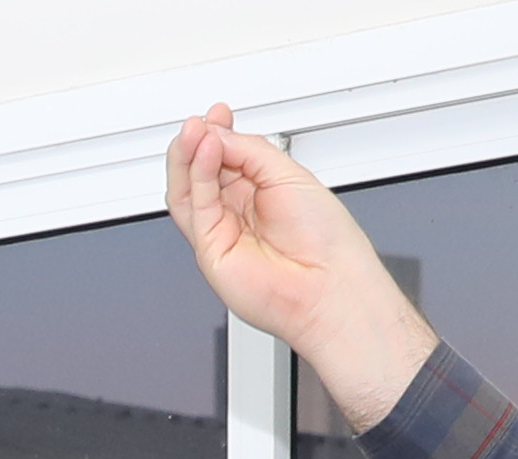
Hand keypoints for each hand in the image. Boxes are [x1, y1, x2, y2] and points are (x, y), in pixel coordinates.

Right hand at [165, 111, 437, 432]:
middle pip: (201, 172)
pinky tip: (207, 152)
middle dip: (198, 143)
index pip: (226, 158)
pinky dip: (198, 176)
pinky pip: (195, 207)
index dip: (218, 134)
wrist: (329, 285)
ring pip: (188, 190)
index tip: (218, 114)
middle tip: (201, 123)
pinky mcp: (210, 251)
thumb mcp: (289, 174)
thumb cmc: (325, 240)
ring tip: (196, 132)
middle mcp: (237, 213)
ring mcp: (221, 233)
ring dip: (188, 158)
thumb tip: (216, 136)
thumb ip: (249, 152)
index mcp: (260, 192)